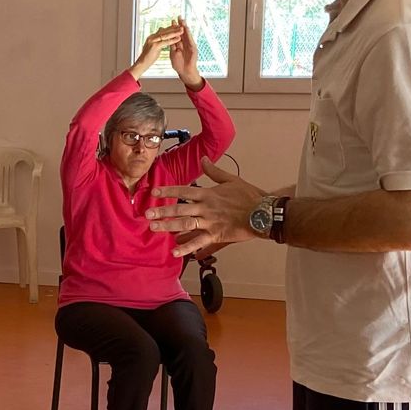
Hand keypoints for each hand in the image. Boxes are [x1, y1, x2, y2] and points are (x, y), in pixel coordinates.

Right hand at [130, 23, 185, 78]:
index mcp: (152, 37)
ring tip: (182, 30)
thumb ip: (158, 42)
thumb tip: (161, 38)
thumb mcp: (153, 47)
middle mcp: (152, 37)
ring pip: (165, 35)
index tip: (178, 26)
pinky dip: (172, 40)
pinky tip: (178, 39)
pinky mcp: (154, 46)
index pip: (162, 30)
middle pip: (164, 31)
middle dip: (174, 28)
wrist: (141, 64)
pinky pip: (165, 42)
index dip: (170, 28)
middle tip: (182, 26)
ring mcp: (153, 41)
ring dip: (175, 32)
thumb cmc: (148, 58)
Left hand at [146, 157, 268, 256]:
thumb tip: (203, 158)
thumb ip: (214, 170)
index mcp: (209, 193)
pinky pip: (200, 242)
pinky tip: (175, 251)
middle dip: (162, 211)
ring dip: (169, 226)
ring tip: (154, 228)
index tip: (154, 192)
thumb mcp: (231, 179)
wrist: (263, 213)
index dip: (168, 191)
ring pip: (186, 224)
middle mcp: (206, 207)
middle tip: (147, 214)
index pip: (184, 190)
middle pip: (180, 209)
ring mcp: (210, 222)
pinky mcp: (217, 235)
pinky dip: (187, 247)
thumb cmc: (249, 196)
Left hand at [167, 19, 203, 89]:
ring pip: (187, 35)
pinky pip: (190, 41)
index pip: (177, 34)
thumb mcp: (173, 53)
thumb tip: (167, 39)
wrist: (185, 72)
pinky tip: (186, 30)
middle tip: (179, 16)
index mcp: (180, 44)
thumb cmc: (179, 64)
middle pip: (183, 32)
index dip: (175, 27)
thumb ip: (172, 45)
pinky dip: (188, 35)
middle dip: (181, 24)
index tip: (172, 20)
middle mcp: (186, 44)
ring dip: (185, 28)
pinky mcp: (193, 49)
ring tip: (183, 21)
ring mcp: (190, 46)